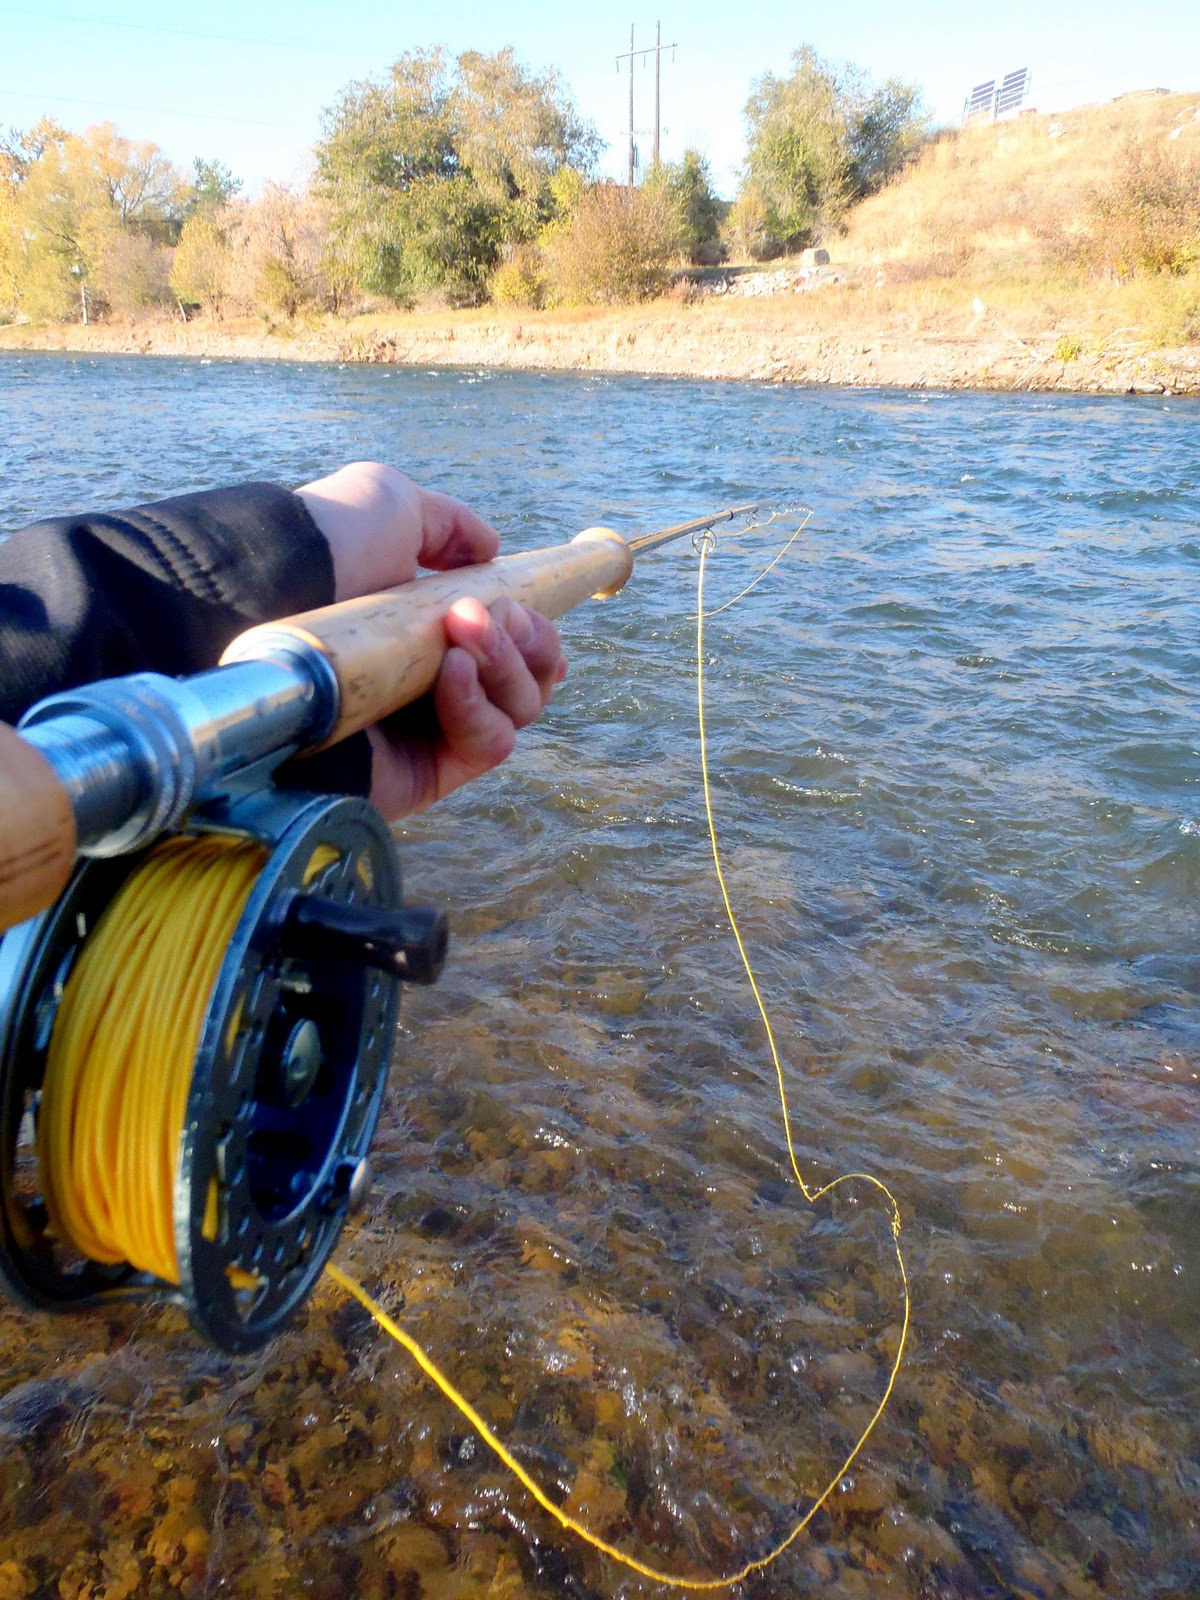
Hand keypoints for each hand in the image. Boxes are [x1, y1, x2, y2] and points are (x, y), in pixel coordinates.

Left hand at [296, 462, 565, 819]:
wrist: (268, 595)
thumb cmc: (325, 546)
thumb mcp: (391, 504)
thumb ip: (450, 524)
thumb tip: (491, 550)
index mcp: (433, 628)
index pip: (516, 647)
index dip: (534, 631)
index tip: (516, 605)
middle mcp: (436, 681)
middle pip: (529, 682)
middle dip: (527, 643)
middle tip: (486, 615)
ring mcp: (431, 730)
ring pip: (517, 712)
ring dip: (506, 666)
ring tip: (460, 634)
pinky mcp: (424, 773)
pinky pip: (489, 745)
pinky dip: (482, 707)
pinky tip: (449, 672)